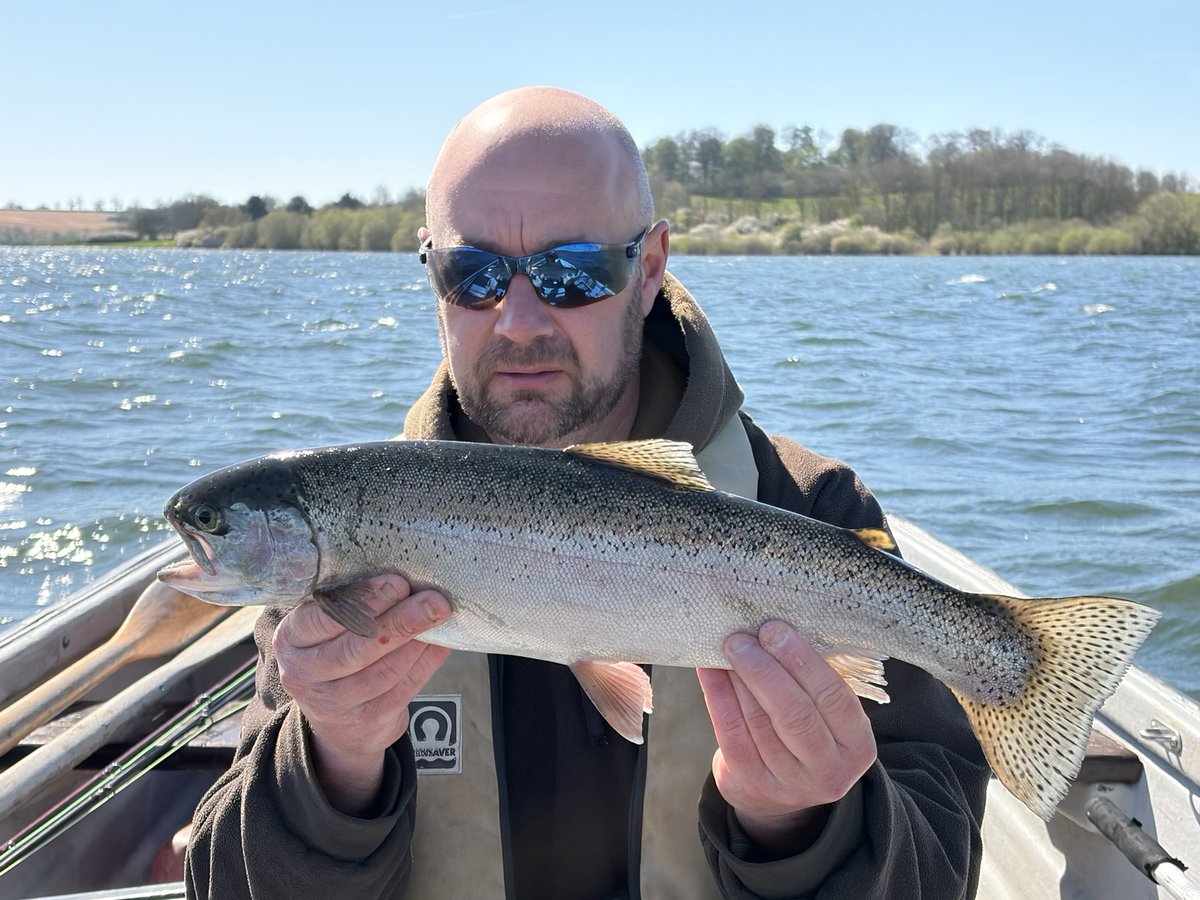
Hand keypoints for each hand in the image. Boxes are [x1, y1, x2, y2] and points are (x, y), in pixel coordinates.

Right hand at [273, 575, 451, 814]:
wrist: (339, 721)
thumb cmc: (335, 652)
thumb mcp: (325, 628)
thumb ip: (349, 603)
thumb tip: (402, 575)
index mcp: (291, 640)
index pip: (323, 618)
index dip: (364, 600)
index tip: (398, 582)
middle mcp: (304, 674)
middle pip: (357, 647)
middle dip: (400, 620)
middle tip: (433, 600)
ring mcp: (335, 704)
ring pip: (383, 671)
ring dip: (416, 641)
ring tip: (438, 616)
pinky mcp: (368, 720)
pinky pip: (404, 688)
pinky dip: (426, 662)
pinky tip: (439, 642)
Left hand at [696, 621, 876, 853]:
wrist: (781, 791)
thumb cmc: (808, 732)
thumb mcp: (827, 715)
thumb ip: (811, 680)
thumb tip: (775, 628)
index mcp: (857, 746)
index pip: (834, 698)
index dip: (802, 661)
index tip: (775, 629)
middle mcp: (828, 770)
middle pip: (795, 714)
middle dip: (765, 670)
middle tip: (744, 637)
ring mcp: (789, 783)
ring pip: (759, 721)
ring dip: (739, 678)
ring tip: (728, 647)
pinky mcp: (752, 783)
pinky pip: (731, 732)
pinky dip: (717, 695)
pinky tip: (709, 669)